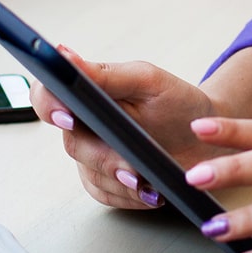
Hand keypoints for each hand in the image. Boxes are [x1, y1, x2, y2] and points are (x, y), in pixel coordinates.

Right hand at [29, 47, 225, 210]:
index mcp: (88, 92)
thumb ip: (105, 73)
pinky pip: (104, 194)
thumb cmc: (177, 102)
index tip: (68, 116)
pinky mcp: (106, 180)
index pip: (47, 94)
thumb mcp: (147, 81)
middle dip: (103, 157)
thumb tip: (63, 55)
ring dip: (119, 181)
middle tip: (132, 167)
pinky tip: (150, 192)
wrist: (205, 136)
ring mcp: (93, 153)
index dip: (48, 105)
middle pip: (72, 143)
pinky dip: (127, 196)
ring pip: (89, 172)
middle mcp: (84, 124)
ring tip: (149, 182)